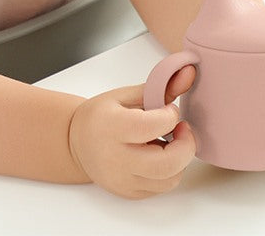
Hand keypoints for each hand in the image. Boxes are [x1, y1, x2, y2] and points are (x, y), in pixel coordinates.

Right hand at [69, 67, 195, 198]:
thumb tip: (189, 72)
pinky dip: (168, 172)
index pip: (153, 126)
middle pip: (167, 163)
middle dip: (186, 144)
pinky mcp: (128, 193)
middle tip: (182, 130)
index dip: (171, 116)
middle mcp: (116, 158)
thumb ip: (160, 86)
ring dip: (179, 159)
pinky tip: (158, 155)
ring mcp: (122, 180)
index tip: (170, 109)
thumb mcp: (125, 95)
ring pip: (169, 180)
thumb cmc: (99, 115)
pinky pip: (161, 188)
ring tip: (169, 142)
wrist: (75, 142)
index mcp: (111, 126)